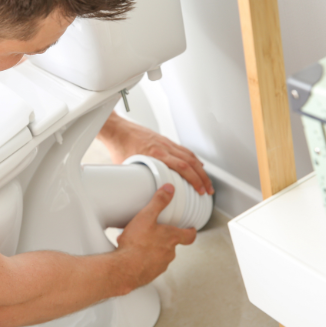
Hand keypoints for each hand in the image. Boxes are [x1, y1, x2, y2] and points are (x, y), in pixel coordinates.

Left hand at [97, 111, 213, 194]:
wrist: (117, 130)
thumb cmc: (120, 146)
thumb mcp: (129, 168)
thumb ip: (137, 181)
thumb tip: (138, 197)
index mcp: (156, 154)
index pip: (182, 167)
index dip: (194, 180)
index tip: (200, 190)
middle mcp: (163, 147)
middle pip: (191, 162)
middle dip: (203, 178)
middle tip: (208, 190)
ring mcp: (165, 142)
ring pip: (189, 155)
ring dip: (200, 169)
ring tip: (206, 180)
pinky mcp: (164, 140)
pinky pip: (183, 150)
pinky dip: (192, 158)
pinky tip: (196, 165)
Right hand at [116, 184, 196, 287]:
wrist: (125, 268)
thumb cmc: (136, 243)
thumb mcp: (146, 216)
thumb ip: (158, 202)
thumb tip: (169, 189)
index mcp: (171, 238)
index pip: (189, 236)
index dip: (191, 232)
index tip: (191, 229)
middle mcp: (169, 253)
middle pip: (172, 245)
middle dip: (165, 239)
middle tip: (156, 233)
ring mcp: (160, 265)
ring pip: (160, 255)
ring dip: (154, 250)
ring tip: (140, 244)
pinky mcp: (150, 274)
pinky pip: (150, 265)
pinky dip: (145, 260)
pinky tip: (133, 255)